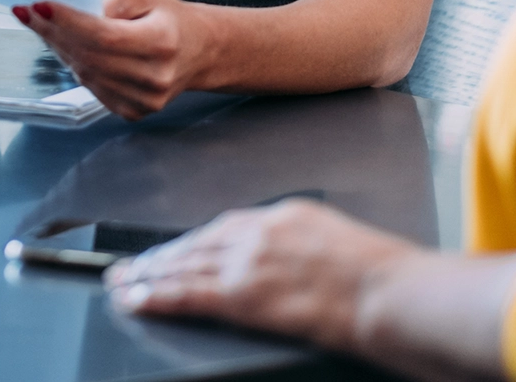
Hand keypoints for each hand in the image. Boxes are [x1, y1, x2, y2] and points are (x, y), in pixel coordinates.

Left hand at [13, 0, 215, 119]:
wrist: (199, 53)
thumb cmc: (170, 21)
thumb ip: (111, 3)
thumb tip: (73, 15)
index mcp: (161, 43)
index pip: (104, 36)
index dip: (67, 22)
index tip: (38, 5)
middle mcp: (153, 77)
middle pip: (89, 56)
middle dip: (53, 32)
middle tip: (27, 12)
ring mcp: (144, 101)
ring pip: (85, 74)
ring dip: (59, 48)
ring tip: (42, 25)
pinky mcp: (133, 112)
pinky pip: (92, 87)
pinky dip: (75, 66)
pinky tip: (67, 47)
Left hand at [104, 200, 417, 356]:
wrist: (391, 292)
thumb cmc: (384, 278)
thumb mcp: (343, 245)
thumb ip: (308, 249)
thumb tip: (295, 265)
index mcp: (287, 216)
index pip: (227, 227)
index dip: (195, 242)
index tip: (176, 249)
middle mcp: (261, 231)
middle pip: (198, 242)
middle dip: (162, 255)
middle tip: (132, 264)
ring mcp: (249, 261)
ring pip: (184, 265)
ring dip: (150, 274)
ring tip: (124, 282)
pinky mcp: (242, 293)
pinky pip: (187, 293)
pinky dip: (157, 295)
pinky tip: (136, 299)